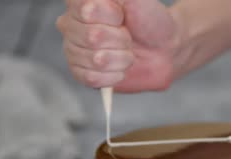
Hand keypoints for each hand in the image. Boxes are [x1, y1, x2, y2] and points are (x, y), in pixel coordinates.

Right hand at [56, 0, 180, 92]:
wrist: (160, 48)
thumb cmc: (148, 20)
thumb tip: (106, 2)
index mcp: (81, 1)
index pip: (87, 11)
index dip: (112, 17)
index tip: (122, 16)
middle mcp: (70, 23)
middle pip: (92, 37)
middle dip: (120, 39)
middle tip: (127, 36)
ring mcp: (72, 49)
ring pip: (95, 60)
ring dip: (121, 58)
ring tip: (126, 51)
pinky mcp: (80, 72)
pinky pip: (91, 78)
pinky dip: (113, 75)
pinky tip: (119, 68)